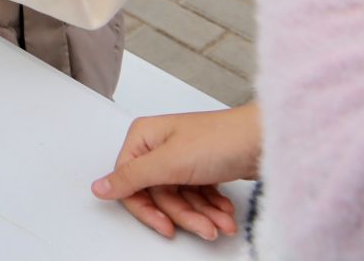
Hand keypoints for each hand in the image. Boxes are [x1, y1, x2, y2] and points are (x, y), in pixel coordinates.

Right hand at [91, 103, 261, 240]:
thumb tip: (99, 188)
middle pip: (159, 195)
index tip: (165, 226)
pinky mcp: (202, 169)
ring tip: (222, 222)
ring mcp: (182, 159)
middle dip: (186, 214)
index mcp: (144, 138)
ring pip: (180, 199)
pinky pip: (197, 197)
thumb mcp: (169, 162)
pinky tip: (224, 211)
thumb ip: (132, 177)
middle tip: (204, 225)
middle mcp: (160, 147)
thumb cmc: (221, 140)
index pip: (130, 182)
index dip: (147, 208)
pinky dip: (211, 208)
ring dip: (203, 215)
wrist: (265, 141)